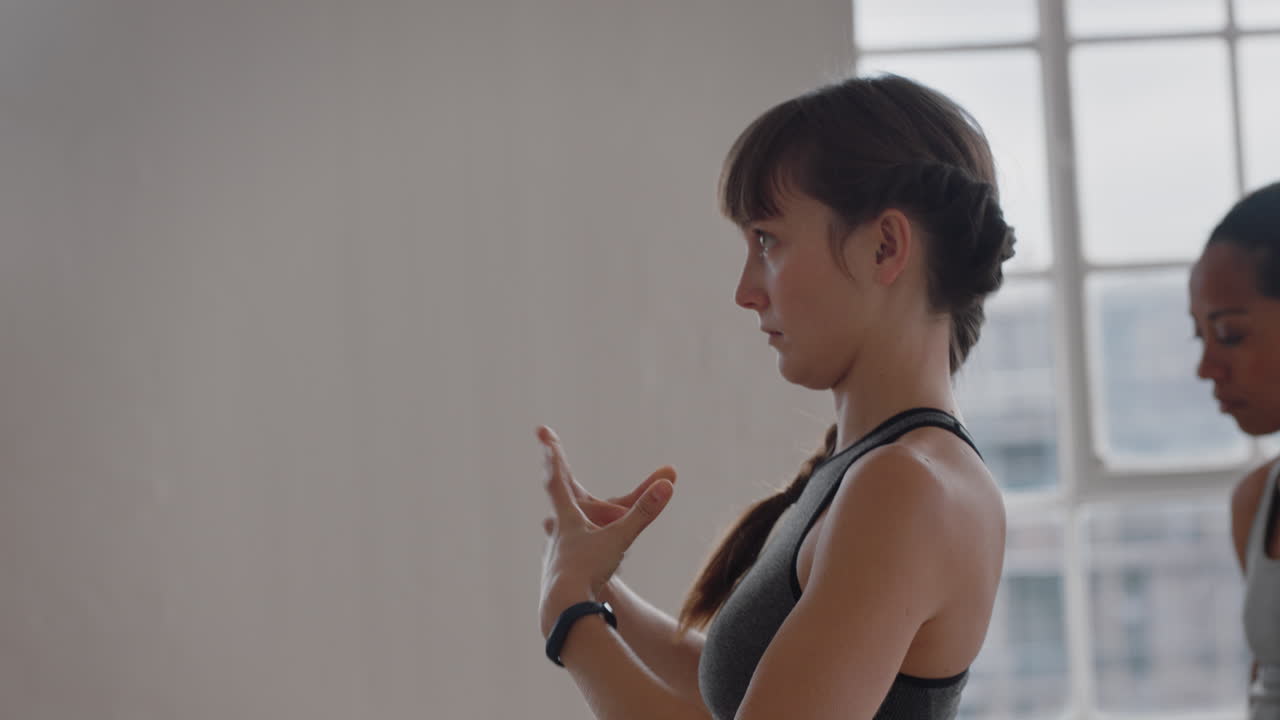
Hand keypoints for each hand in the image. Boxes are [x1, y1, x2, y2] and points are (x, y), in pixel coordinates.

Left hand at [537, 425, 674, 635]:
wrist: (562, 611)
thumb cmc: (587, 571)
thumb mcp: (619, 540)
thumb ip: (643, 512)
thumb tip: (667, 484)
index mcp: (567, 520)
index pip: (558, 480)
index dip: (555, 457)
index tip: (546, 437)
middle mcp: (557, 535)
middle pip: (556, 499)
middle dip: (556, 476)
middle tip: (549, 459)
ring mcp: (555, 556)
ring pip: (556, 530)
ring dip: (559, 516)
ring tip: (555, 513)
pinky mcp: (559, 576)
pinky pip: (564, 556)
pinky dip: (567, 548)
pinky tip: (566, 559)